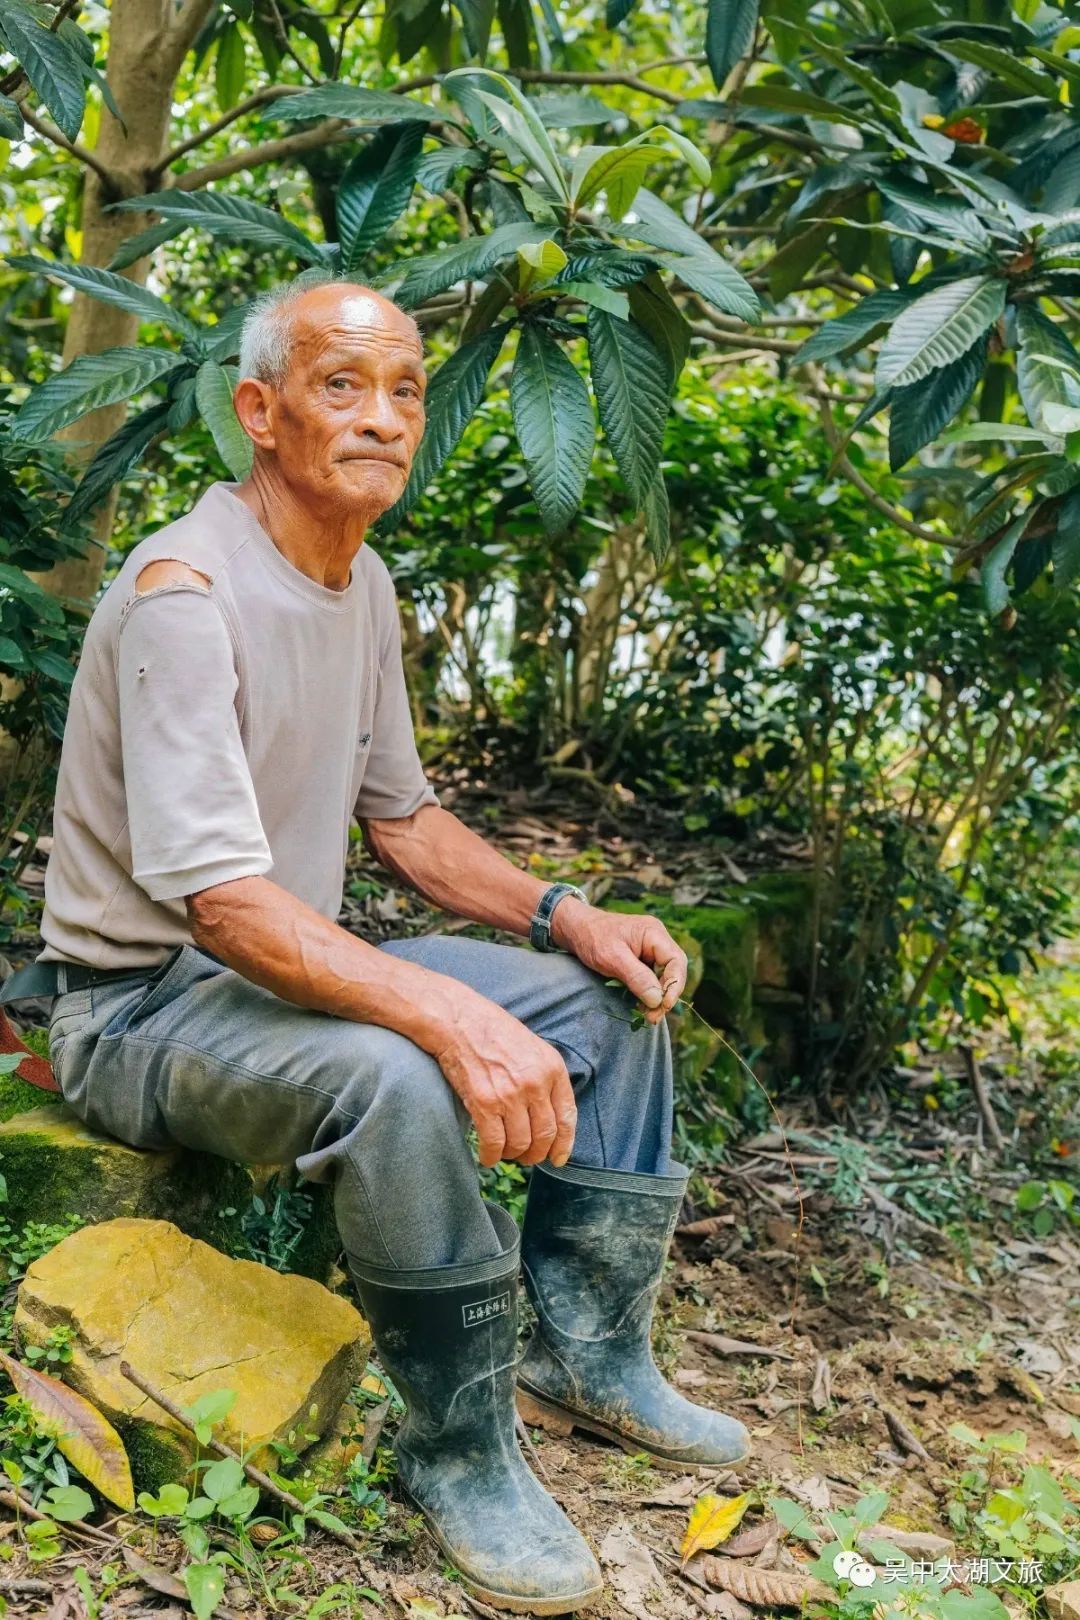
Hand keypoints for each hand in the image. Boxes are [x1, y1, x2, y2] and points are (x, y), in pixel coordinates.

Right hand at [432, 994, 576, 1168]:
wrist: (459, 1020)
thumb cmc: (494, 1032)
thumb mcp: (534, 1048)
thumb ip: (546, 1078)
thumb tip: (550, 1117)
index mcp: (552, 1068)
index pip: (567, 1117)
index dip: (564, 1144)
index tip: (558, 1158)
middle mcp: (535, 1083)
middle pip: (544, 1135)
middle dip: (537, 1154)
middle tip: (528, 1157)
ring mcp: (510, 1094)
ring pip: (520, 1143)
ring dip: (514, 1155)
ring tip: (507, 1153)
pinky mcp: (484, 1102)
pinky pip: (494, 1142)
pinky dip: (491, 1156)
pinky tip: (488, 1156)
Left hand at [551, 900, 687, 1024]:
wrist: (575, 929)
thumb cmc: (592, 937)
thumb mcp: (612, 957)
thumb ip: (636, 977)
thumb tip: (657, 999)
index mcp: (654, 934)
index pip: (676, 961)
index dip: (674, 985)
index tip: (664, 1005)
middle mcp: (657, 941)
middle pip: (673, 971)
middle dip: (665, 995)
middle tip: (653, 1017)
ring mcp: (650, 951)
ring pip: (663, 978)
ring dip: (657, 998)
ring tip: (648, 1016)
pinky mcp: (642, 961)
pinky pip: (651, 979)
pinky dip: (648, 994)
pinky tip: (641, 1007)